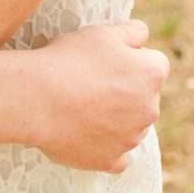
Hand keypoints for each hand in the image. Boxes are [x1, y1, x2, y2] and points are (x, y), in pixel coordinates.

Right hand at [25, 21, 168, 173]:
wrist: (38, 98)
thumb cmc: (70, 60)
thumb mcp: (101, 32)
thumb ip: (131, 32)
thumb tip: (143, 35)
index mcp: (152, 74)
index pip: (155, 63)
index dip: (131, 58)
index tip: (107, 60)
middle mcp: (150, 109)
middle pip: (144, 96)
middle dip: (125, 90)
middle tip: (91, 81)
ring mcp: (131, 138)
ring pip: (130, 125)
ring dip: (115, 117)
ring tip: (80, 105)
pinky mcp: (111, 160)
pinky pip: (117, 155)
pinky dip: (105, 147)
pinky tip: (86, 134)